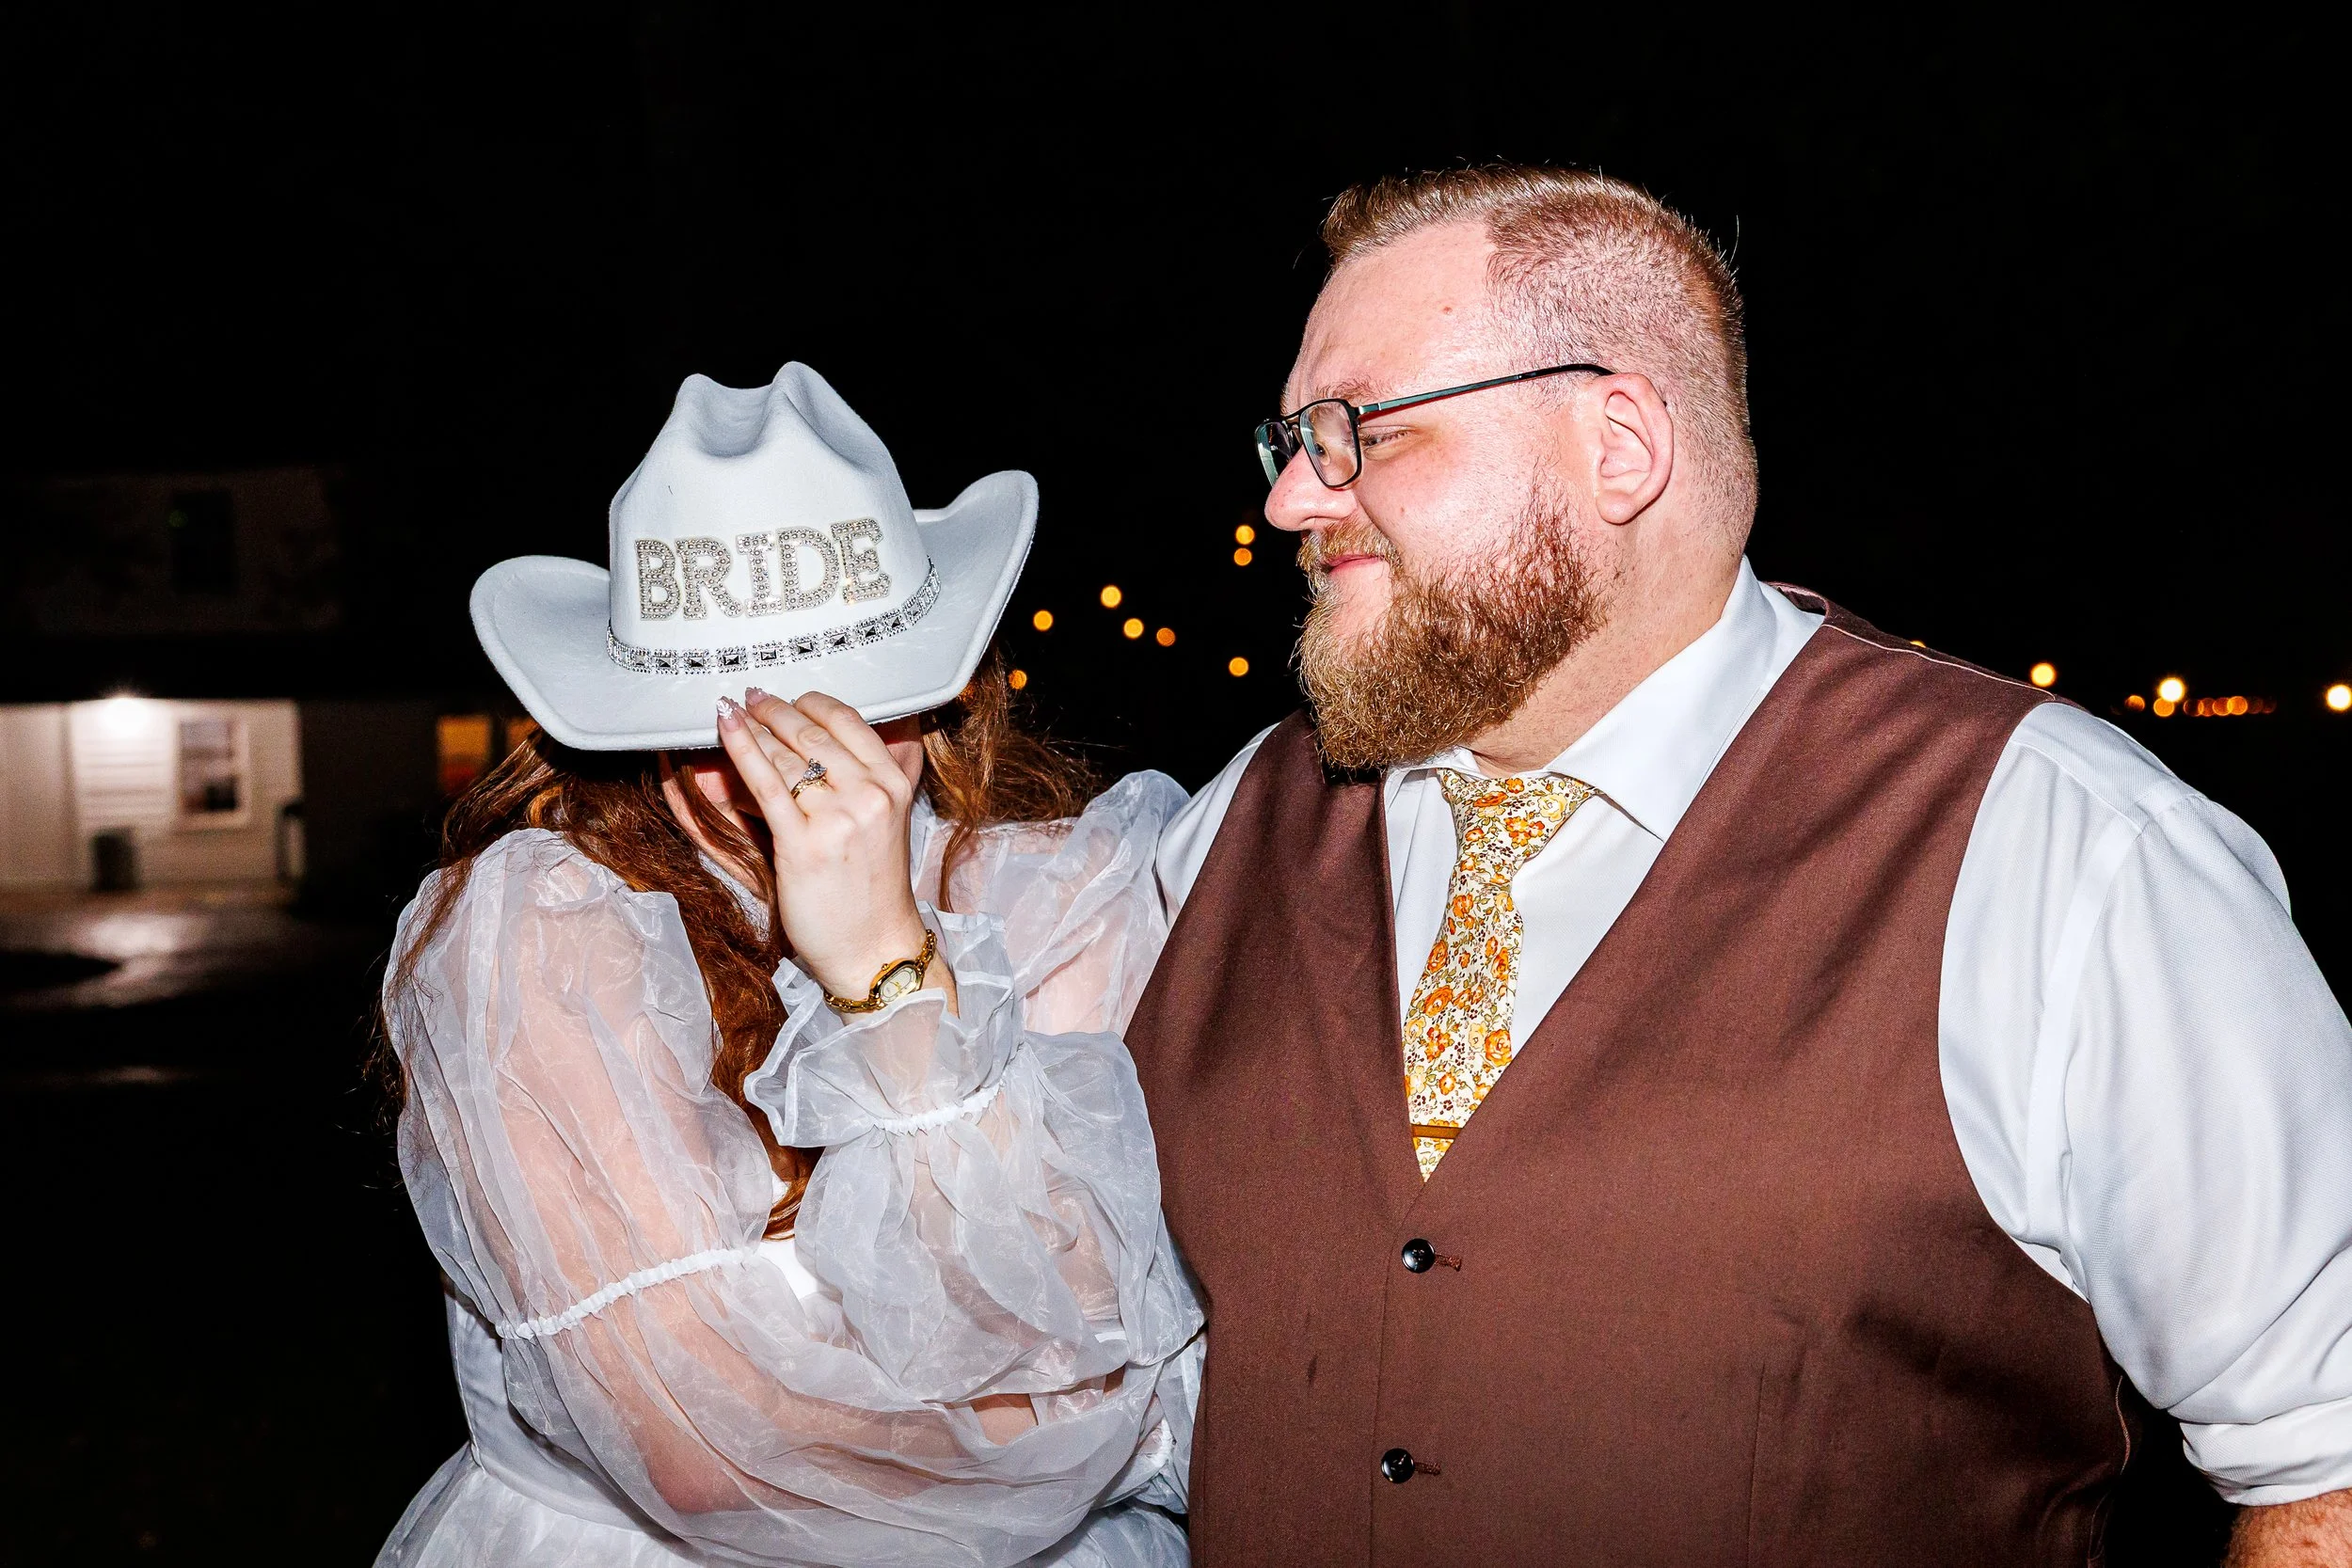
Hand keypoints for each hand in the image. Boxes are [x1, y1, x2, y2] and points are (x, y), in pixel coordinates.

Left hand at [716, 688, 946, 1008]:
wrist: (873, 947)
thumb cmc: (874, 889)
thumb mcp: (891, 822)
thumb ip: (888, 775)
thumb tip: (889, 731)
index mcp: (893, 785)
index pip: (849, 722)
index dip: (812, 703)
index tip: (789, 698)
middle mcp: (870, 795)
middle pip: (812, 734)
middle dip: (776, 711)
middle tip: (752, 699)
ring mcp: (837, 819)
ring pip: (787, 756)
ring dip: (755, 729)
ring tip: (733, 715)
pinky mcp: (802, 844)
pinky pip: (765, 783)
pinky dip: (741, 749)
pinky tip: (725, 726)